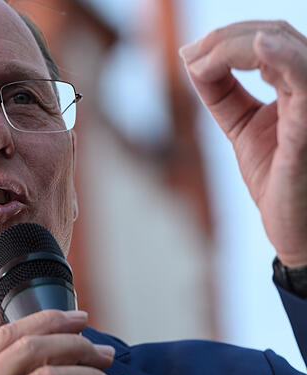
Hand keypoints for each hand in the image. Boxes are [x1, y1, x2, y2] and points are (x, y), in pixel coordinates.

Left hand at [180, 21, 306, 266]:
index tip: (191, 54)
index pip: (271, 38)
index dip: (228, 38)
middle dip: (224, 39)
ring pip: (283, 46)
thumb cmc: (278, 178)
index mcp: (301, 84)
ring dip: (234, 46)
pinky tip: (257, 48)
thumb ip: (222, 93)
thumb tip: (192, 59)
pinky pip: (304, 79)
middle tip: (191, 55)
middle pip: (275, 34)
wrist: (296, 228)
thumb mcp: (241, 125)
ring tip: (202, 60)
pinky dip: (282, 57)